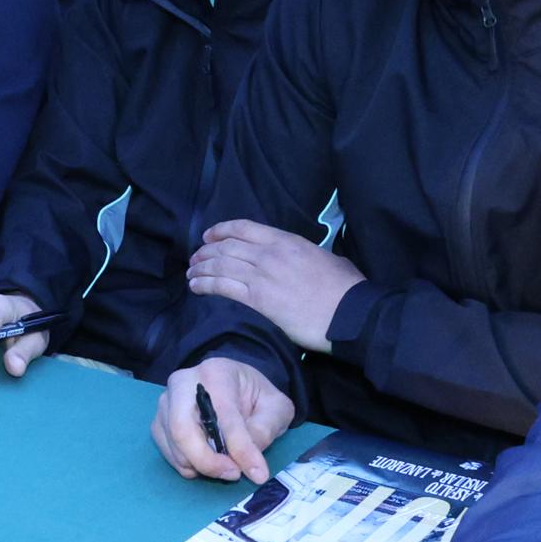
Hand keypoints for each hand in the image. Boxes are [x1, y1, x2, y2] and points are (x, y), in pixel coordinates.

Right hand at [149, 356, 293, 483]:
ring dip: (201, 466)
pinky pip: (168, 452)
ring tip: (227, 468)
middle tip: (234, 474)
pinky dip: (189, 466)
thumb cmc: (255, 396)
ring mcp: (165, 403)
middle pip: (182, 429)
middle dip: (208, 461)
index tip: (258, 474)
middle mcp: (182, 383)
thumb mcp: (276, 408)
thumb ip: (265, 429)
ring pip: (174, 445)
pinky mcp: (159, 422)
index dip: (240, 448)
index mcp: (215, 373)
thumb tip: (247, 459)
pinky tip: (209, 463)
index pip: (223, 415)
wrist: (235, 387)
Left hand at [186, 219, 363, 353]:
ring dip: (201, 269)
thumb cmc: (346, 288)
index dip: (221, 230)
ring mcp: (262, 276)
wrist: (350, 313)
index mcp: (286, 241)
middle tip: (195, 259)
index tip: (209, 236)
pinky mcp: (258, 300)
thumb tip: (305, 258)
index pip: (244, 228)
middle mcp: (269, 254)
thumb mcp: (328, 259)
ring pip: (221, 265)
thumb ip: (308, 254)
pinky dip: (205, 285)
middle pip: (227, 247)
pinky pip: (223, 287)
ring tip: (190, 274)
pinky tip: (196, 287)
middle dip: (206, 251)